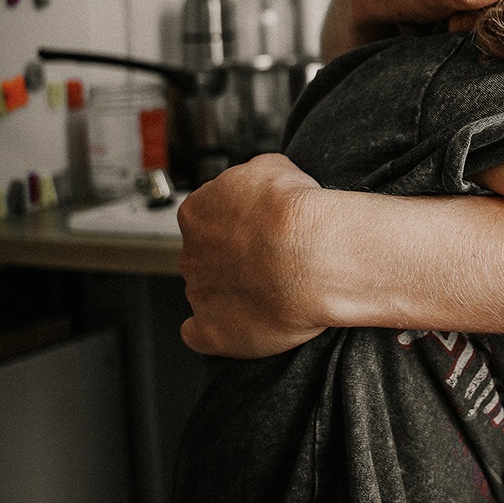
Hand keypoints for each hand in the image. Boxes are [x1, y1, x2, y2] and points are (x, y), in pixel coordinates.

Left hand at [177, 154, 328, 358]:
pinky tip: (238, 325)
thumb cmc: (296, 213)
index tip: (258, 229)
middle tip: (270, 259)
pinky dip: (215, 332)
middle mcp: (192, 253)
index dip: (236, 224)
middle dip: (233, 258)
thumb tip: (260, 181)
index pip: (206, 218)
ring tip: (272, 290)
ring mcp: (199, 293)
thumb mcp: (276, 167)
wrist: (312, 254)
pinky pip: (200, 335)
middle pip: (205, 256)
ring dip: (232, 292)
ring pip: (207, 292)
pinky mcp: (213, 331)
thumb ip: (255, 177)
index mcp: (197, 213)